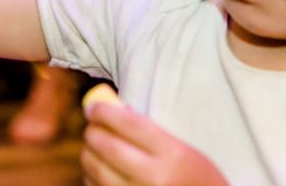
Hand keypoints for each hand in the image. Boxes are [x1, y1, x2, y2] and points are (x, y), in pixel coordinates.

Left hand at [82, 101, 227, 185]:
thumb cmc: (197, 178)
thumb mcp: (183, 151)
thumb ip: (150, 132)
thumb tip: (111, 110)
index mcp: (173, 155)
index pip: (129, 124)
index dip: (104, 112)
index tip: (94, 107)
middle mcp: (155, 178)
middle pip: (108, 146)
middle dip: (92, 132)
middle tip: (91, 128)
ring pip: (97, 170)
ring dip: (88, 155)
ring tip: (92, 149)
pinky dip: (91, 177)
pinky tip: (98, 172)